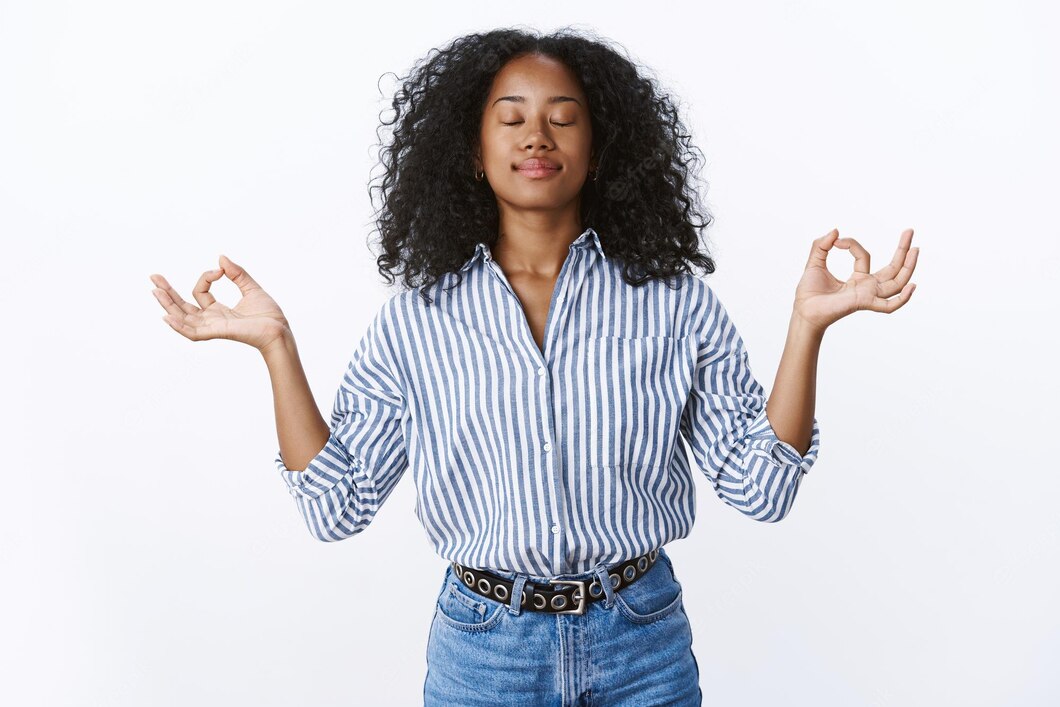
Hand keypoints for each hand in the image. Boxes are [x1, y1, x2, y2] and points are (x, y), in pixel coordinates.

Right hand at [150, 255, 290, 351]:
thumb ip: (236, 274)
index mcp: (218, 311)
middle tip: (153, 277)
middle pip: (183, 307)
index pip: (200, 293)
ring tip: (155, 290)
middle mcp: (212, 320)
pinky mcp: (217, 333)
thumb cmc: (269, 315)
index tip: (220, 270)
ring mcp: (213, 327)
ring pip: (183, 318)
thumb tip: (221, 259)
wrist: (279, 329)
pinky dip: (179, 326)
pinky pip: (193, 333)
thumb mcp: (251, 288)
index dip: (206, 278)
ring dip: (168, 305)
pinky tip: (167, 316)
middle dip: (168, 293)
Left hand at [792, 228, 918, 331]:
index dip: (852, 245)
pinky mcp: (864, 303)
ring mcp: (867, 295)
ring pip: (896, 283)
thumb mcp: (815, 262)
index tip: (837, 241)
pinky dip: (902, 299)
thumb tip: (836, 230)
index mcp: (857, 279)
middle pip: (892, 269)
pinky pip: (888, 306)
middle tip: (910, 231)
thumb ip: (821, 245)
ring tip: (916, 248)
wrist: (803, 310)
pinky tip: (912, 286)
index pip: (864, 256)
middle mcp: (866, 287)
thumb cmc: (809, 292)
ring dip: (908, 266)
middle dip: (902, 250)